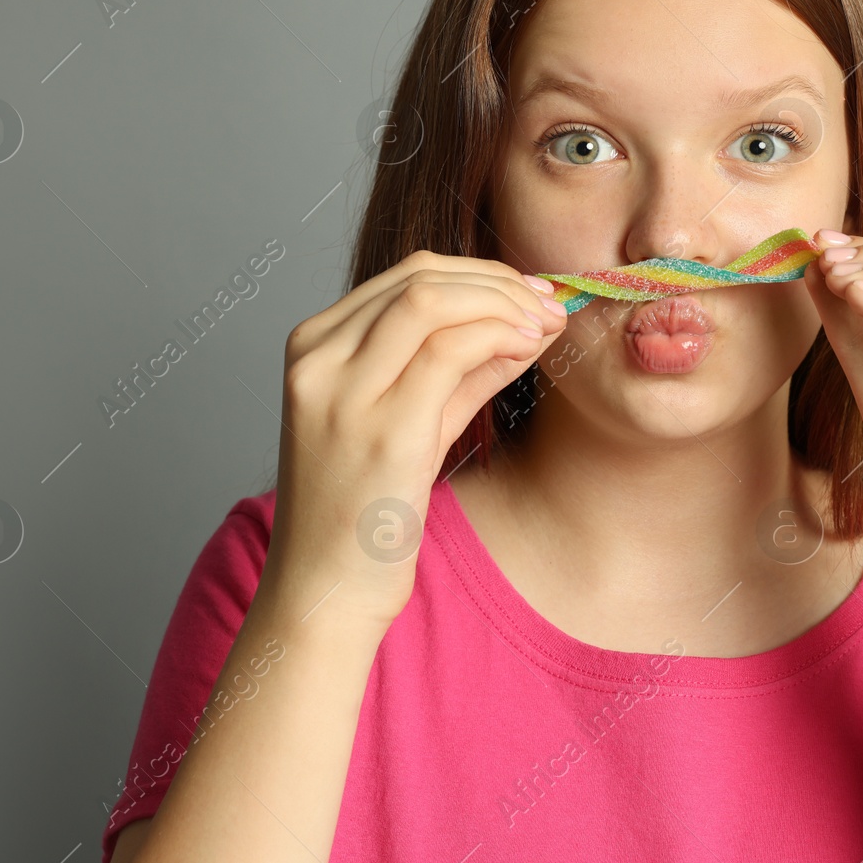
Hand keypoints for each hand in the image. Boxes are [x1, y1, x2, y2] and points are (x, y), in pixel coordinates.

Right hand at [266, 251, 567, 625]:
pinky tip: (528, 348)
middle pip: (420, 277)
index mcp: (314, 346)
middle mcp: (318, 359)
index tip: (530, 291)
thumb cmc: (365, 510)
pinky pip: (448, 351)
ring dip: (504, 304)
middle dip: (499, 282)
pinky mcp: (381, 431)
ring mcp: (343, 393)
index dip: (480, 274)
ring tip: (546, 325)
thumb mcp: (413, 420)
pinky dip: (498, 336)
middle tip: (549, 304)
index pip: (406, 276)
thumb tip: (527, 320)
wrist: (326, 589)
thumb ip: (463, 367)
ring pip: (433, 301)